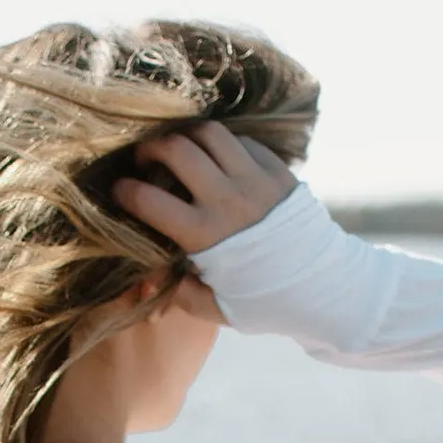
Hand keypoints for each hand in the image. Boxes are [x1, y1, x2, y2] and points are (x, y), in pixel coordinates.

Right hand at [114, 120, 300, 323]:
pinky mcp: (277, 170)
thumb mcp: (216, 309)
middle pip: (178, 149)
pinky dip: (221, 145)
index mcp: (205, 236)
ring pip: (210, 133)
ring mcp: (255, 180)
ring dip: (186, 135)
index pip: (149, 201)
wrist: (324, 286)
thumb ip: (179, 293)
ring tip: (179, 147)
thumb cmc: (264, 304)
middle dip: (151, 147)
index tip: (118, 190)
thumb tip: (152, 275)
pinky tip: (215, 158)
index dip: (125, 191)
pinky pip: (241, 141)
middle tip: (144, 157)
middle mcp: (228, 200)